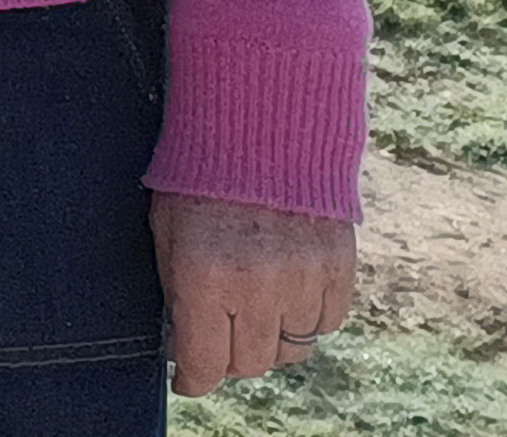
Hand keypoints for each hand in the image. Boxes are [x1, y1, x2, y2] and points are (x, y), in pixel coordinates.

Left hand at [152, 191, 356, 393]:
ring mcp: (303, 281)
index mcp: (204, 275)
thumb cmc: (200, 175)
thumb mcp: (167, 229)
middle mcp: (257, 287)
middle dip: (230, 354)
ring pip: (292, 349)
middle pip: (251, 363)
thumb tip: (187, 347)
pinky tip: (287, 287)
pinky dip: (307, 316)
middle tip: (220, 334)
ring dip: (271, 338)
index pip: (204, 362)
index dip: (194, 379)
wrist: (260, 126)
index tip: (188, 380)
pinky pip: (326, 323)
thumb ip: (179, 291)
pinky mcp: (339, 271)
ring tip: (254, 305)